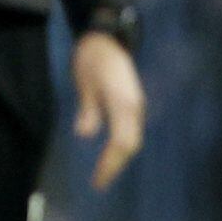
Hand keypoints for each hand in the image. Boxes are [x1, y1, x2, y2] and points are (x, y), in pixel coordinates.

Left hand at [72, 32, 147, 188]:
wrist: (106, 38)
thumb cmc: (93, 59)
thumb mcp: (85, 83)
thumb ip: (88, 109)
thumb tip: (86, 133)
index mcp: (124, 103)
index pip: (121, 142)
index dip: (110, 163)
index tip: (98, 180)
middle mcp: (135, 107)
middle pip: (130, 144)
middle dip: (115, 165)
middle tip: (100, 182)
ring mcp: (135, 106)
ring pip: (132, 139)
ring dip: (119, 157)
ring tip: (104, 172)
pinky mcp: (132, 104)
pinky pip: (129, 131)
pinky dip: (121, 146)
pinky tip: (109, 153)